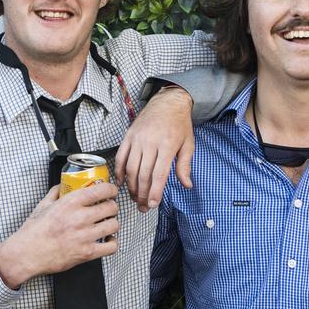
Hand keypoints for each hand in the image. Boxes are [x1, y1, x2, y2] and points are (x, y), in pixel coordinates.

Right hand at [0, 182, 120, 288]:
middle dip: (112, 206)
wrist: (26, 254)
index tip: (110, 192)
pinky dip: (113, 242)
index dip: (111, 190)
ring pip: (114, 225)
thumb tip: (63, 185)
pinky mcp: (87, 253)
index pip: (102, 190)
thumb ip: (55, 193)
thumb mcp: (43, 205)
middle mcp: (80, 218)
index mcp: (70, 203)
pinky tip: (107, 240)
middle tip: (108, 208)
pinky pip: (112, 247)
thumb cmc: (33, 232)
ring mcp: (85, 236)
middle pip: (111, 207)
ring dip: (112, 223)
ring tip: (107, 224)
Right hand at [116, 86, 194, 211]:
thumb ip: (185, 166)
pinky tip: (121, 183)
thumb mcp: (188, 144)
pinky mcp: (128, 136)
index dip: (155, 192)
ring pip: (130, 168)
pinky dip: (119, 172)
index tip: (153, 204)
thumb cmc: (180, 124)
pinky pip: (121, 157)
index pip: (159, 174)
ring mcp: (137, 139)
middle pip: (143, 174)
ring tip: (135, 198)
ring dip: (131, 186)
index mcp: (167, 146)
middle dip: (142, 194)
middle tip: (143, 207)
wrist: (168, 102)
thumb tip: (187, 185)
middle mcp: (150, 143)